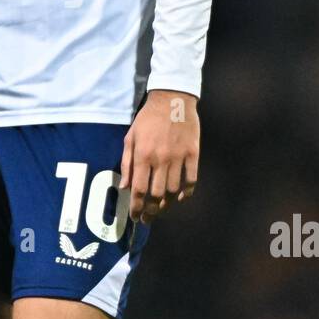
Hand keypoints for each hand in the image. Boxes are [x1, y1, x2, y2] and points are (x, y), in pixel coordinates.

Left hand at [119, 90, 199, 222]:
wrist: (172, 99)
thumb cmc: (148, 119)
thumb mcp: (131, 137)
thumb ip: (127, 162)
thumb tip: (125, 187)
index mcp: (143, 155)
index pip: (139, 189)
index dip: (136, 208)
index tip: (135, 218)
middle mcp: (160, 159)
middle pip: (156, 194)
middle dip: (151, 211)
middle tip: (148, 219)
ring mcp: (178, 157)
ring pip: (174, 190)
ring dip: (167, 204)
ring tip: (161, 209)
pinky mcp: (193, 153)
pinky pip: (191, 179)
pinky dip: (186, 192)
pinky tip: (181, 198)